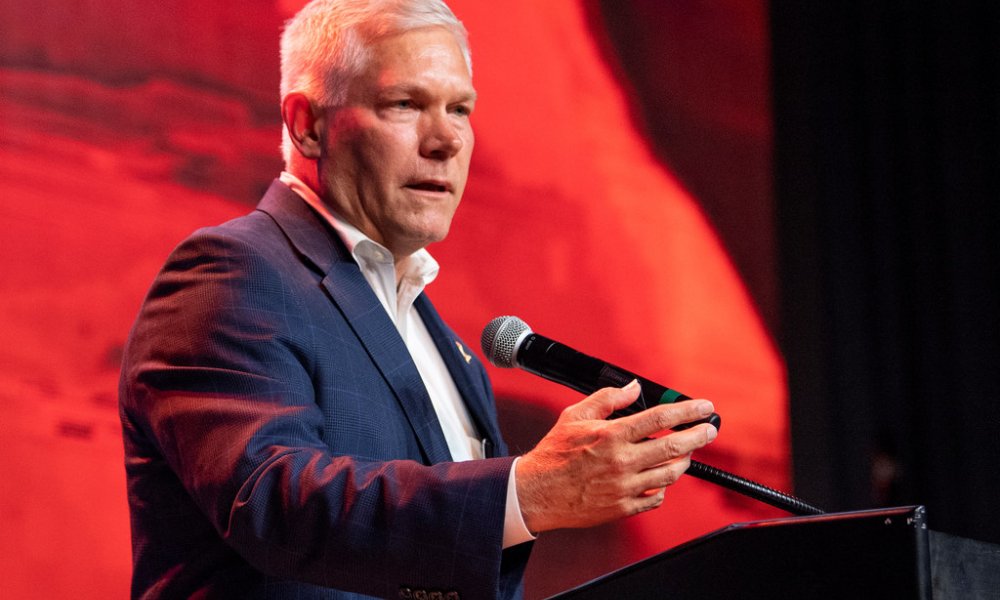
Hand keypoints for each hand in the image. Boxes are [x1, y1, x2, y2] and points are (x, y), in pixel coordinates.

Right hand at [515, 380, 717, 532]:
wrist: (536, 492)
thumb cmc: (554, 453)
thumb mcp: (575, 416)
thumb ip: (608, 399)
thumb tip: (634, 388)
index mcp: (612, 435)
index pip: (660, 418)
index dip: (688, 410)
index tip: (704, 407)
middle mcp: (622, 461)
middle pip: (674, 447)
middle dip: (698, 436)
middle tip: (709, 430)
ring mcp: (624, 487)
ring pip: (670, 474)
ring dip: (684, 461)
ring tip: (686, 453)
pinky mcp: (622, 508)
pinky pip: (655, 498)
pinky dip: (663, 487)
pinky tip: (660, 478)